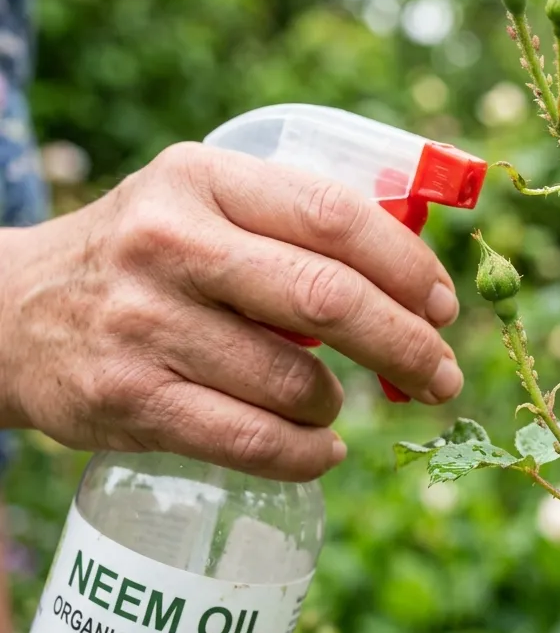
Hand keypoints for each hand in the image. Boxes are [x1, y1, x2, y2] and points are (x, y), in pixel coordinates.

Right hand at [0, 143, 465, 480]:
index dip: (409, 268)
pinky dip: (308, 454)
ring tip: (336, 403)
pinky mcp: (128, 399)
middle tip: (444, 375)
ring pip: (296, 381)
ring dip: (340, 403)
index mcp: (204, 178)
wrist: (12, 311)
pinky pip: (252, 440)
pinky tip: (321, 449)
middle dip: (407, 345)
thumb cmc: (149, 257)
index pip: (337, 217)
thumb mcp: (204, 203)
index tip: (444, 305)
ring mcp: (145, 324)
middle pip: (329, 300)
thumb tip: (418, 278)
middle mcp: (170, 244)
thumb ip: (295, 224)